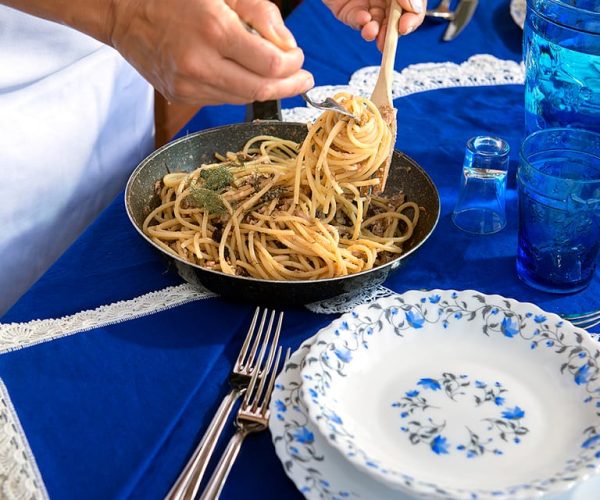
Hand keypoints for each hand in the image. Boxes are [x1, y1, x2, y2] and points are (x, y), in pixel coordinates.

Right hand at [110, 0, 313, 104]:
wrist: (125, 13)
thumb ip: (261, 13)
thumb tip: (288, 45)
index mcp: (214, 30)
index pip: (271, 64)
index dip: (293, 65)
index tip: (299, 58)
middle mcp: (200, 63)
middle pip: (261, 89)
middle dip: (289, 86)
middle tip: (304, 79)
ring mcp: (189, 85)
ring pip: (244, 98)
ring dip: (267, 90)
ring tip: (282, 80)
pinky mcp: (181, 95)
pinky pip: (223, 99)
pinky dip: (242, 90)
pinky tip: (248, 78)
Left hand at [323, 0, 425, 49]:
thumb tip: (414, 9)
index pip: (413, 10)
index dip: (412, 20)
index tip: (404, 27)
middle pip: (393, 22)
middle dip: (390, 33)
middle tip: (387, 41)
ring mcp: (368, 4)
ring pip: (375, 25)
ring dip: (375, 32)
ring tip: (372, 32)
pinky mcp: (348, 10)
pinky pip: (356, 20)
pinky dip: (360, 23)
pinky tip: (363, 20)